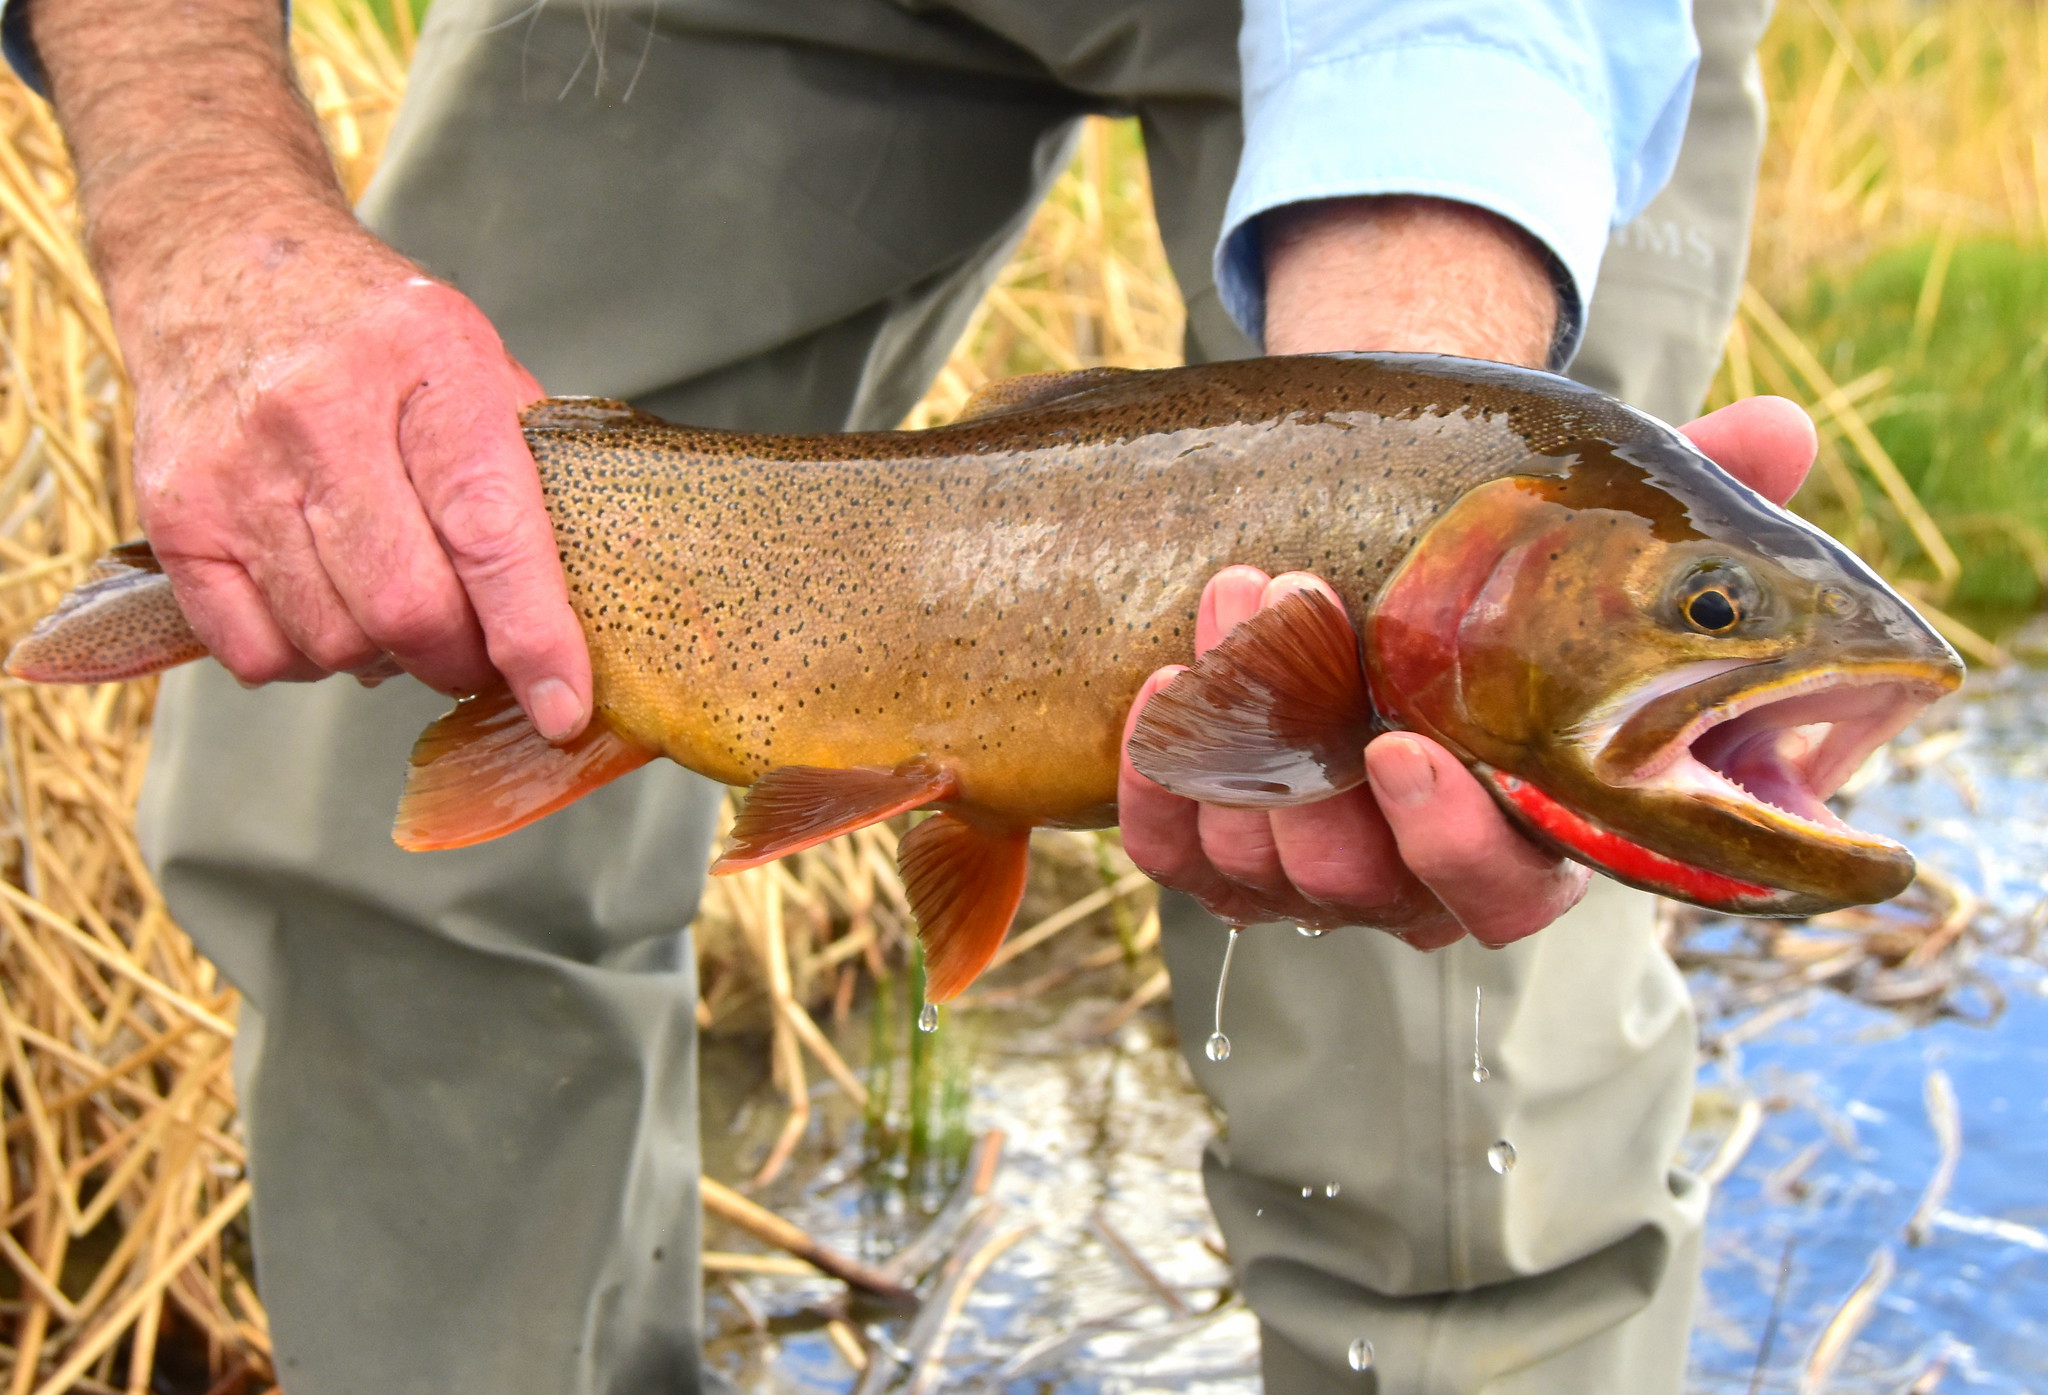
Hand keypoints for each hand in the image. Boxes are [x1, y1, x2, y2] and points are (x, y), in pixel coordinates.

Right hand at [125, 218, 589, 737]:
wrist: (222, 259)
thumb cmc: (374, 329)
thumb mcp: (477, 360)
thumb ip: (527, 472)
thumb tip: (576, 608)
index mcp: (428, 368)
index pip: (490, 533)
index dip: (532, 637)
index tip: (562, 707)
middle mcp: (322, 416)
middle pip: (407, 607)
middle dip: (461, 659)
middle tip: (478, 651)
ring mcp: (237, 469)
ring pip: (334, 641)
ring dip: (386, 658)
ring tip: (400, 608)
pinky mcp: (177, 516)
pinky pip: (256, 651)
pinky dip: (309, 659)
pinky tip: (328, 605)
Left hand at [1116, 395, 1819, 947]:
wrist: (1382, 557)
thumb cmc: (1505, 572)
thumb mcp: (1598, 533)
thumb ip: (1689, 501)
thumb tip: (1782, 430)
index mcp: (1525, 833)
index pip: (1501, 893)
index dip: (1451, 841)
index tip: (1405, 747)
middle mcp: (1413, 872)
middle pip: (1361, 888)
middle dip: (1312, 778)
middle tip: (1288, 614)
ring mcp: (1309, 866)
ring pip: (1258, 872)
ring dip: (1232, 750)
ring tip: (1225, 602)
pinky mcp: (1218, 843)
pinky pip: (1175, 854)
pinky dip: (1158, 788)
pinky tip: (1152, 693)